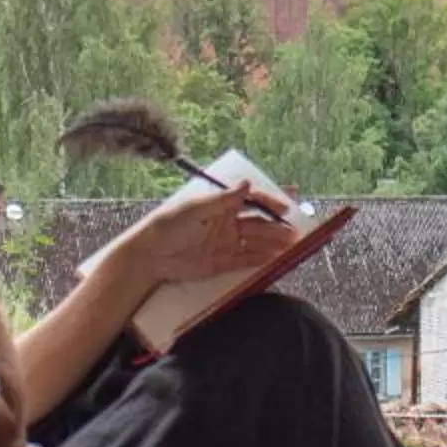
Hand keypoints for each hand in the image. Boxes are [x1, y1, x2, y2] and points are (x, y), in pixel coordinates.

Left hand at [124, 181, 288, 291]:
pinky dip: (261, 260)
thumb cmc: (168, 225)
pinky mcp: (222, 263)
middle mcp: (227, 223)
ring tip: (294, 245)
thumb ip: (223, 199)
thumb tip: (247, 183)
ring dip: (275, 243)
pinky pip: (246, 261)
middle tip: (298, 231)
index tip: (290, 205)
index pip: (252, 201)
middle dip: (278, 226)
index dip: (272, 202)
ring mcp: (226, 244)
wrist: (149, 256)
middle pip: (259, 223)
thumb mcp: (195, 208)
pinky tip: (277, 259)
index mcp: (221, 205)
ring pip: (256, 242)